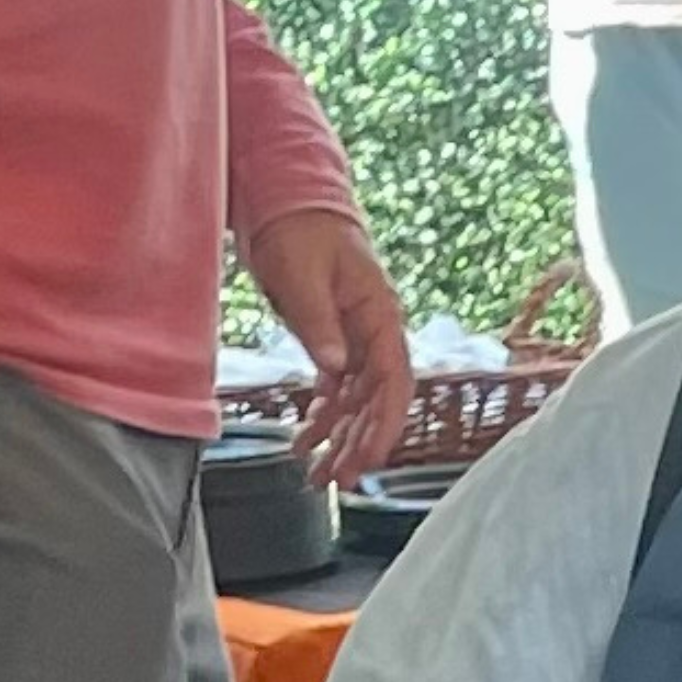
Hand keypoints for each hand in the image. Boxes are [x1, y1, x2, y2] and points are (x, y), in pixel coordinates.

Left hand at [240, 209, 414, 485]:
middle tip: (339, 480)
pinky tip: (305, 442)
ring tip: (317, 476)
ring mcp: (354, 341)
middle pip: (377, 403)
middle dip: (360, 444)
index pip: (394, 384)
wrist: (287, 200)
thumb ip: (318, 321)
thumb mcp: (304, 273)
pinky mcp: (331, 341)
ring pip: (355, 403)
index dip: (385, 425)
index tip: (369, 458)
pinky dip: (320, 417)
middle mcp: (374, 335)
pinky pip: (333, 389)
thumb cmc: (300, 228)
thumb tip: (334, 368)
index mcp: (380, 318)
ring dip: (339, 440)